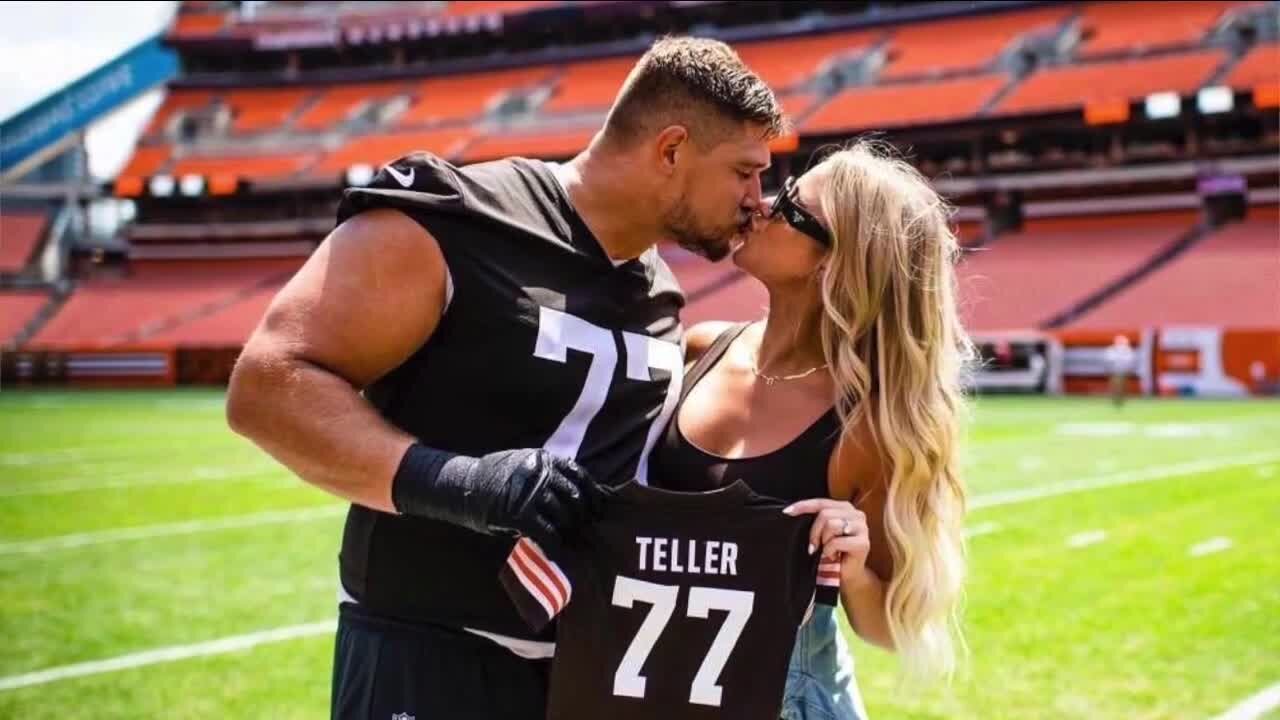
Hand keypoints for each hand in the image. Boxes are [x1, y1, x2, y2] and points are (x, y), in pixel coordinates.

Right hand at [466, 449, 605, 550]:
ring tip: (571, 539)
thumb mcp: (523, 463)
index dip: (592, 493)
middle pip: (573, 496)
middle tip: (585, 528)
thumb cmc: (495, 478)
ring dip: (568, 530)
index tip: (598, 507)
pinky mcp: (518, 514)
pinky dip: (554, 544)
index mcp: (543, 458)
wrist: (463, 486)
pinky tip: (556, 551)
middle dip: (582, 515)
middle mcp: (539, 473)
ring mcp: (529, 493)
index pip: (578, 474)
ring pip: (562, 516)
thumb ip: (547, 473)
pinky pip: (546, 532)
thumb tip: (575, 492)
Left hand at [784, 498, 870, 581]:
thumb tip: (791, 512)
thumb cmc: (833, 552)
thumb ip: (815, 519)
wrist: (847, 575)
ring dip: (824, 542)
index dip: (803, 506)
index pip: (821, 502)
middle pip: (825, 514)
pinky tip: (834, 556)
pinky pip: (836, 542)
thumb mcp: (821, 532)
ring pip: (831, 525)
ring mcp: (862, 528)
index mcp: (845, 508)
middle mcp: (856, 514)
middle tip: (814, 546)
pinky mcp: (863, 543)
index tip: (787, 512)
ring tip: (828, 550)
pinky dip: (829, 551)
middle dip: (814, 532)